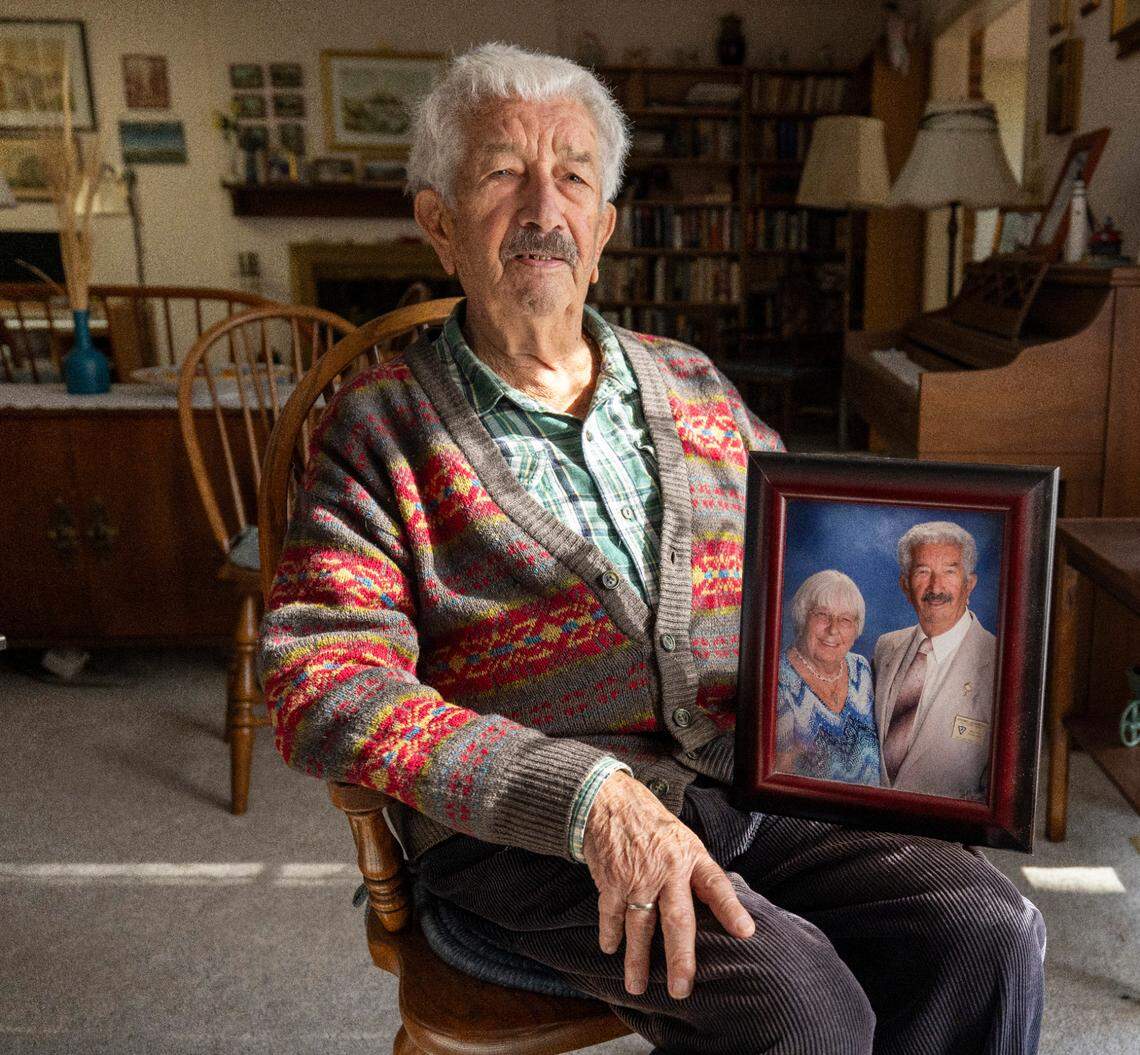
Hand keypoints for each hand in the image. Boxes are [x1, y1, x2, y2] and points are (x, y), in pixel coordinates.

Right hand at [581, 772, 754, 999]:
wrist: (610, 801)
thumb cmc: (651, 824)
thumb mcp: (683, 839)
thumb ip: (696, 872)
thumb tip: (718, 908)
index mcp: (690, 857)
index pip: (716, 885)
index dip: (731, 909)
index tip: (745, 932)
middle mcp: (667, 869)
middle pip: (677, 920)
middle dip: (680, 958)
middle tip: (682, 988)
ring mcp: (637, 877)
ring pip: (639, 927)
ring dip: (637, 959)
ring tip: (638, 986)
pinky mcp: (611, 880)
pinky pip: (611, 915)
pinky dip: (610, 934)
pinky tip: (610, 950)